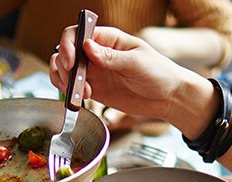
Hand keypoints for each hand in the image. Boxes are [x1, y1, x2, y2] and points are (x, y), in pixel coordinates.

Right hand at [50, 26, 198, 121]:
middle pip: (65, 51)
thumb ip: (111, 57)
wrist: (168, 97)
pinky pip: (73, 88)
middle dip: (63, 65)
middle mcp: (97, 53)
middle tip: (74, 80)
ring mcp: (94, 71)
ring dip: (64, 80)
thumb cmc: (159, 73)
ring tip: (80, 92)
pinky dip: (69, 92)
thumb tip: (87, 46)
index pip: (77, 33)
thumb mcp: (136, 63)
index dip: (68, 45)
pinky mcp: (94, 89)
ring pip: (64, 69)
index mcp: (108, 39)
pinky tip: (81, 98)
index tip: (71, 61)